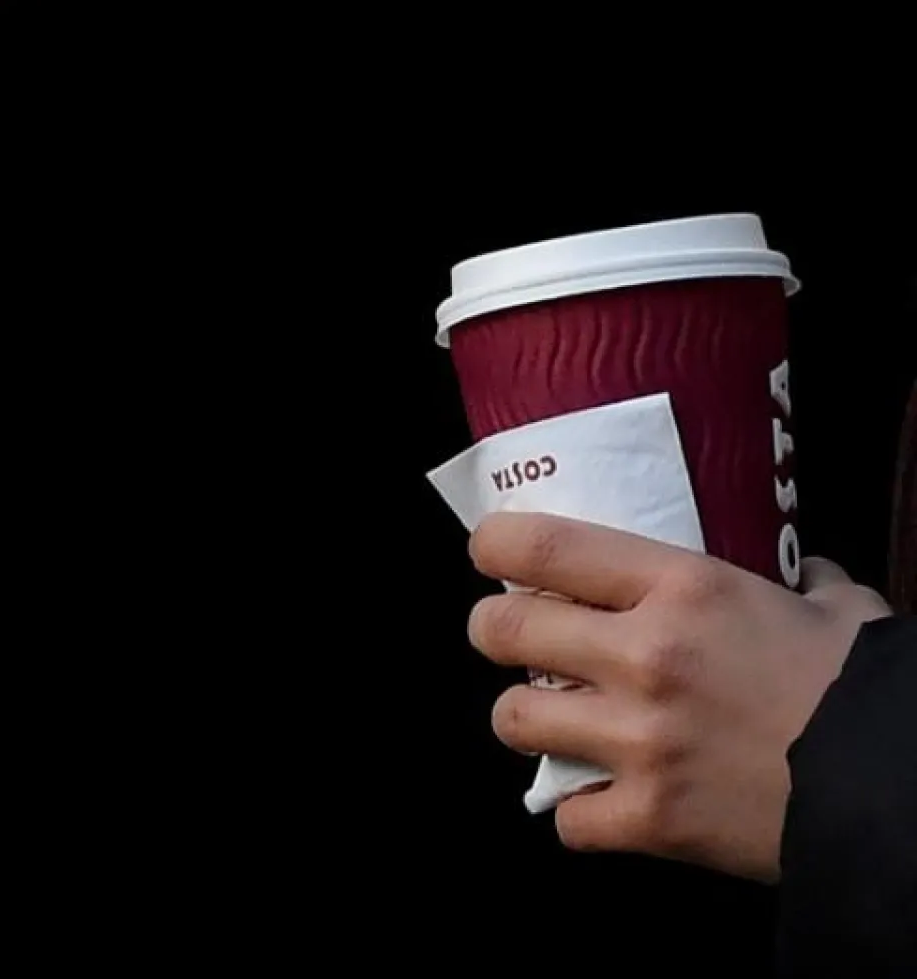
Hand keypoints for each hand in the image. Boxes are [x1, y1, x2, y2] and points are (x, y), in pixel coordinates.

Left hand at [466, 512, 892, 882]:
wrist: (901, 791)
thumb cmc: (867, 688)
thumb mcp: (834, 605)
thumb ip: (794, 579)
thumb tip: (795, 570)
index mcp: (682, 589)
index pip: (543, 548)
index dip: (494, 546)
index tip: (489, 552)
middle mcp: (644, 657)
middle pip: (502, 632)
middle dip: (492, 633)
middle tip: (508, 638)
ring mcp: (638, 742)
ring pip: (514, 722)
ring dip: (527, 720)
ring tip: (555, 720)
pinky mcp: (648, 818)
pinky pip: (566, 818)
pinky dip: (580, 813)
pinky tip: (605, 800)